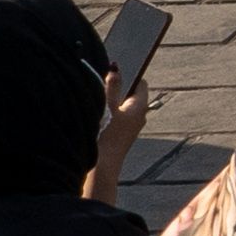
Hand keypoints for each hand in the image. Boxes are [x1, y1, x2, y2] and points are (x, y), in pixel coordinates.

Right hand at [94, 69, 150, 185]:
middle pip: (131, 95)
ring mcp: (131, 128)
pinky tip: (95, 117)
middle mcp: (139, 117)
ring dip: (112, 103)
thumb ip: (111, 87)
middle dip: (119, 88)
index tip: (117, 69)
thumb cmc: (104, 135)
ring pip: (123, 108)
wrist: (100, 169)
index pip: (140, 83)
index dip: (129, 74)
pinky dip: (108, 115)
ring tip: (96, 99)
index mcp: (140, 107)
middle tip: (102, 82)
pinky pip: (117, 120)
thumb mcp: (106, 107)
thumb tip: (116, 67)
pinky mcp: (121, 138)